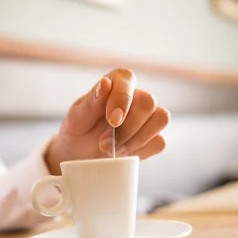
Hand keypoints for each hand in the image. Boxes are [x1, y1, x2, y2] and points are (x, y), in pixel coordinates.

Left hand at [45, 68, 169, 173]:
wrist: (80, 157)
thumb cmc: (78, 132)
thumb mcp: (77, 118)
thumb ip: (92, 102)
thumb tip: (106, 82)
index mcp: (115, 83)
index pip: (127, 81)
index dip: (122, 100)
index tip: (112, 121)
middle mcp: (135, 96)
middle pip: (148, 103)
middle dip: (127, 128)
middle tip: (104, 143)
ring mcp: (148, 117)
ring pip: (160, 119)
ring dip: (136, 140)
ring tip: (113, 150)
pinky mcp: (153, 137)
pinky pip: (159, 141)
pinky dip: (141, 151)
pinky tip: (123, 154)